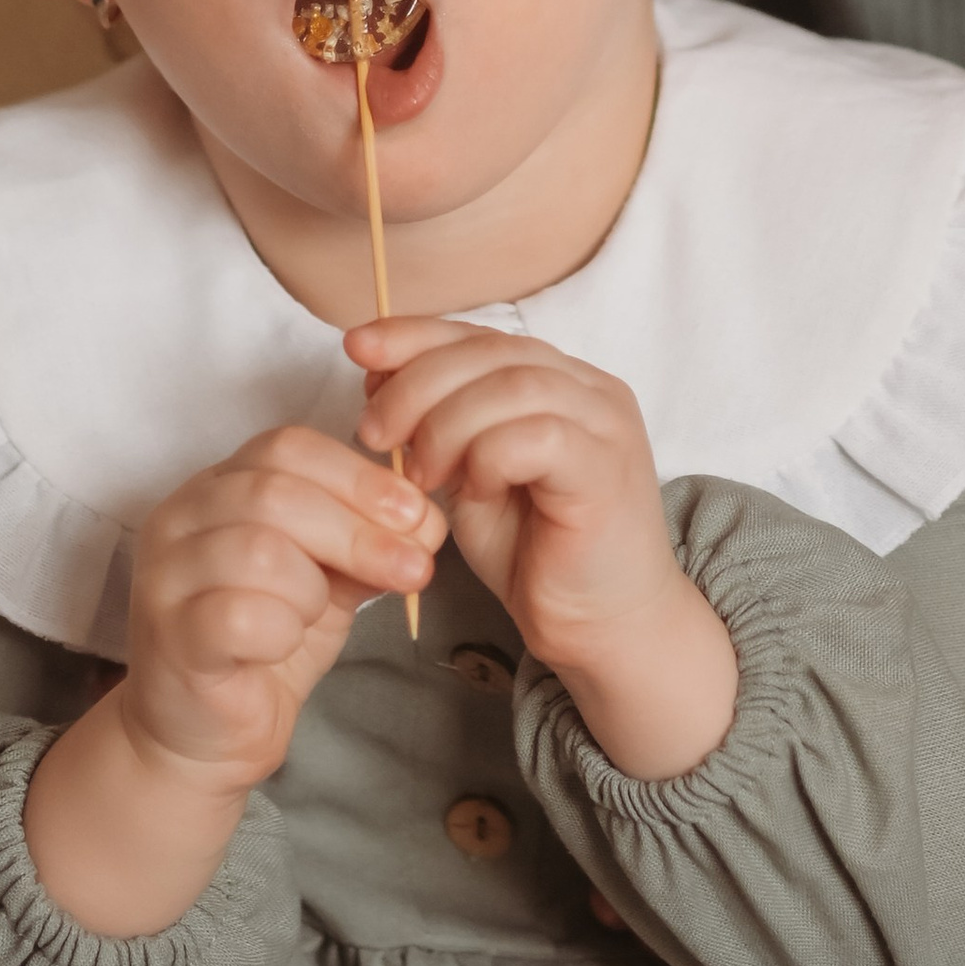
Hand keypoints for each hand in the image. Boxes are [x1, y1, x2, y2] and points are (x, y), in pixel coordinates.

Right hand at [25, 425, 441, 937]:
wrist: (209, 736)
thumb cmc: (265, 644)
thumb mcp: (325, 577)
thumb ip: (364, 541)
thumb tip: (427, 522)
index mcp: (218, 485)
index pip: (288, 447)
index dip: (360, 477)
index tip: (419, 516)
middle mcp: (181, 517)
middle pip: (276, 491)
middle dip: (359, 530)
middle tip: (415, 569)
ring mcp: (166, 575)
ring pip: (259, 550)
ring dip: (313, 588)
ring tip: (314, 616)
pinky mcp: (169, 635)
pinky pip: (238, 615)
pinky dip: (282, 629)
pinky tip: (282, 646)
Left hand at [351, 317, 736, 777]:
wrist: (603, 631)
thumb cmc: (536, 556)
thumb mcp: (471, 477)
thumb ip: (441, 427)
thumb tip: (380, 378)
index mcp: (559, 380)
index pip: (481, 335)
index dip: (416, 335)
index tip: (358, 348)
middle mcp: (590, 389)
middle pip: (491, 350)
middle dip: (417, 382)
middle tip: (374, 432)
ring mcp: (605, 424)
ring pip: (510, 384)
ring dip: (446, 423)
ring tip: (421, 474)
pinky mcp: (606, 468)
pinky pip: (536, 435)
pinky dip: (488, 456)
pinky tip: (473, 489)